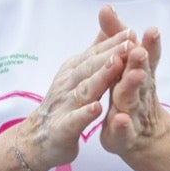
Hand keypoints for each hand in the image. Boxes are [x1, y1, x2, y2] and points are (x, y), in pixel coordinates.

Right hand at [18, 18, 136, 168]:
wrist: (37, 140)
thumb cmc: (63, 105)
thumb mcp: (78, 76)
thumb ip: (94, 55)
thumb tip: (108, 29)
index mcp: (74, 72)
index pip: (95, 54)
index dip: (113, 43)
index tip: (132, 31)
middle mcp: (68, 84)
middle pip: (91, 67)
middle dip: (111, 54)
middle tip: (130, 42)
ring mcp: (64, 106)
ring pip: (85, 90)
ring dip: (101, 77)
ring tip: (117, 64)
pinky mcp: (62, 129)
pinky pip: (74, 121)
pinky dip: (85, 114)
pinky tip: (97, 108)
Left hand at [96, 6, 167, 157]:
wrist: (142, 137)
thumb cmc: (130, 95)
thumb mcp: (124, 67)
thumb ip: (115, 38)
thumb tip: (106, 7)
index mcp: (138, 73)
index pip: (144, 56)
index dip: (149, 44)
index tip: (152, 30)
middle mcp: (140, 91)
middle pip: (140, 73)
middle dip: (141, 61)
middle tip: (140, 49)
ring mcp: (133, 113)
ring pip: (132, 98)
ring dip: (134, 86)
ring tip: (137, 74)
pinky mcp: (124, 134)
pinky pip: (123, 130)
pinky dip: (122, 125)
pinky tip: (119, 119)